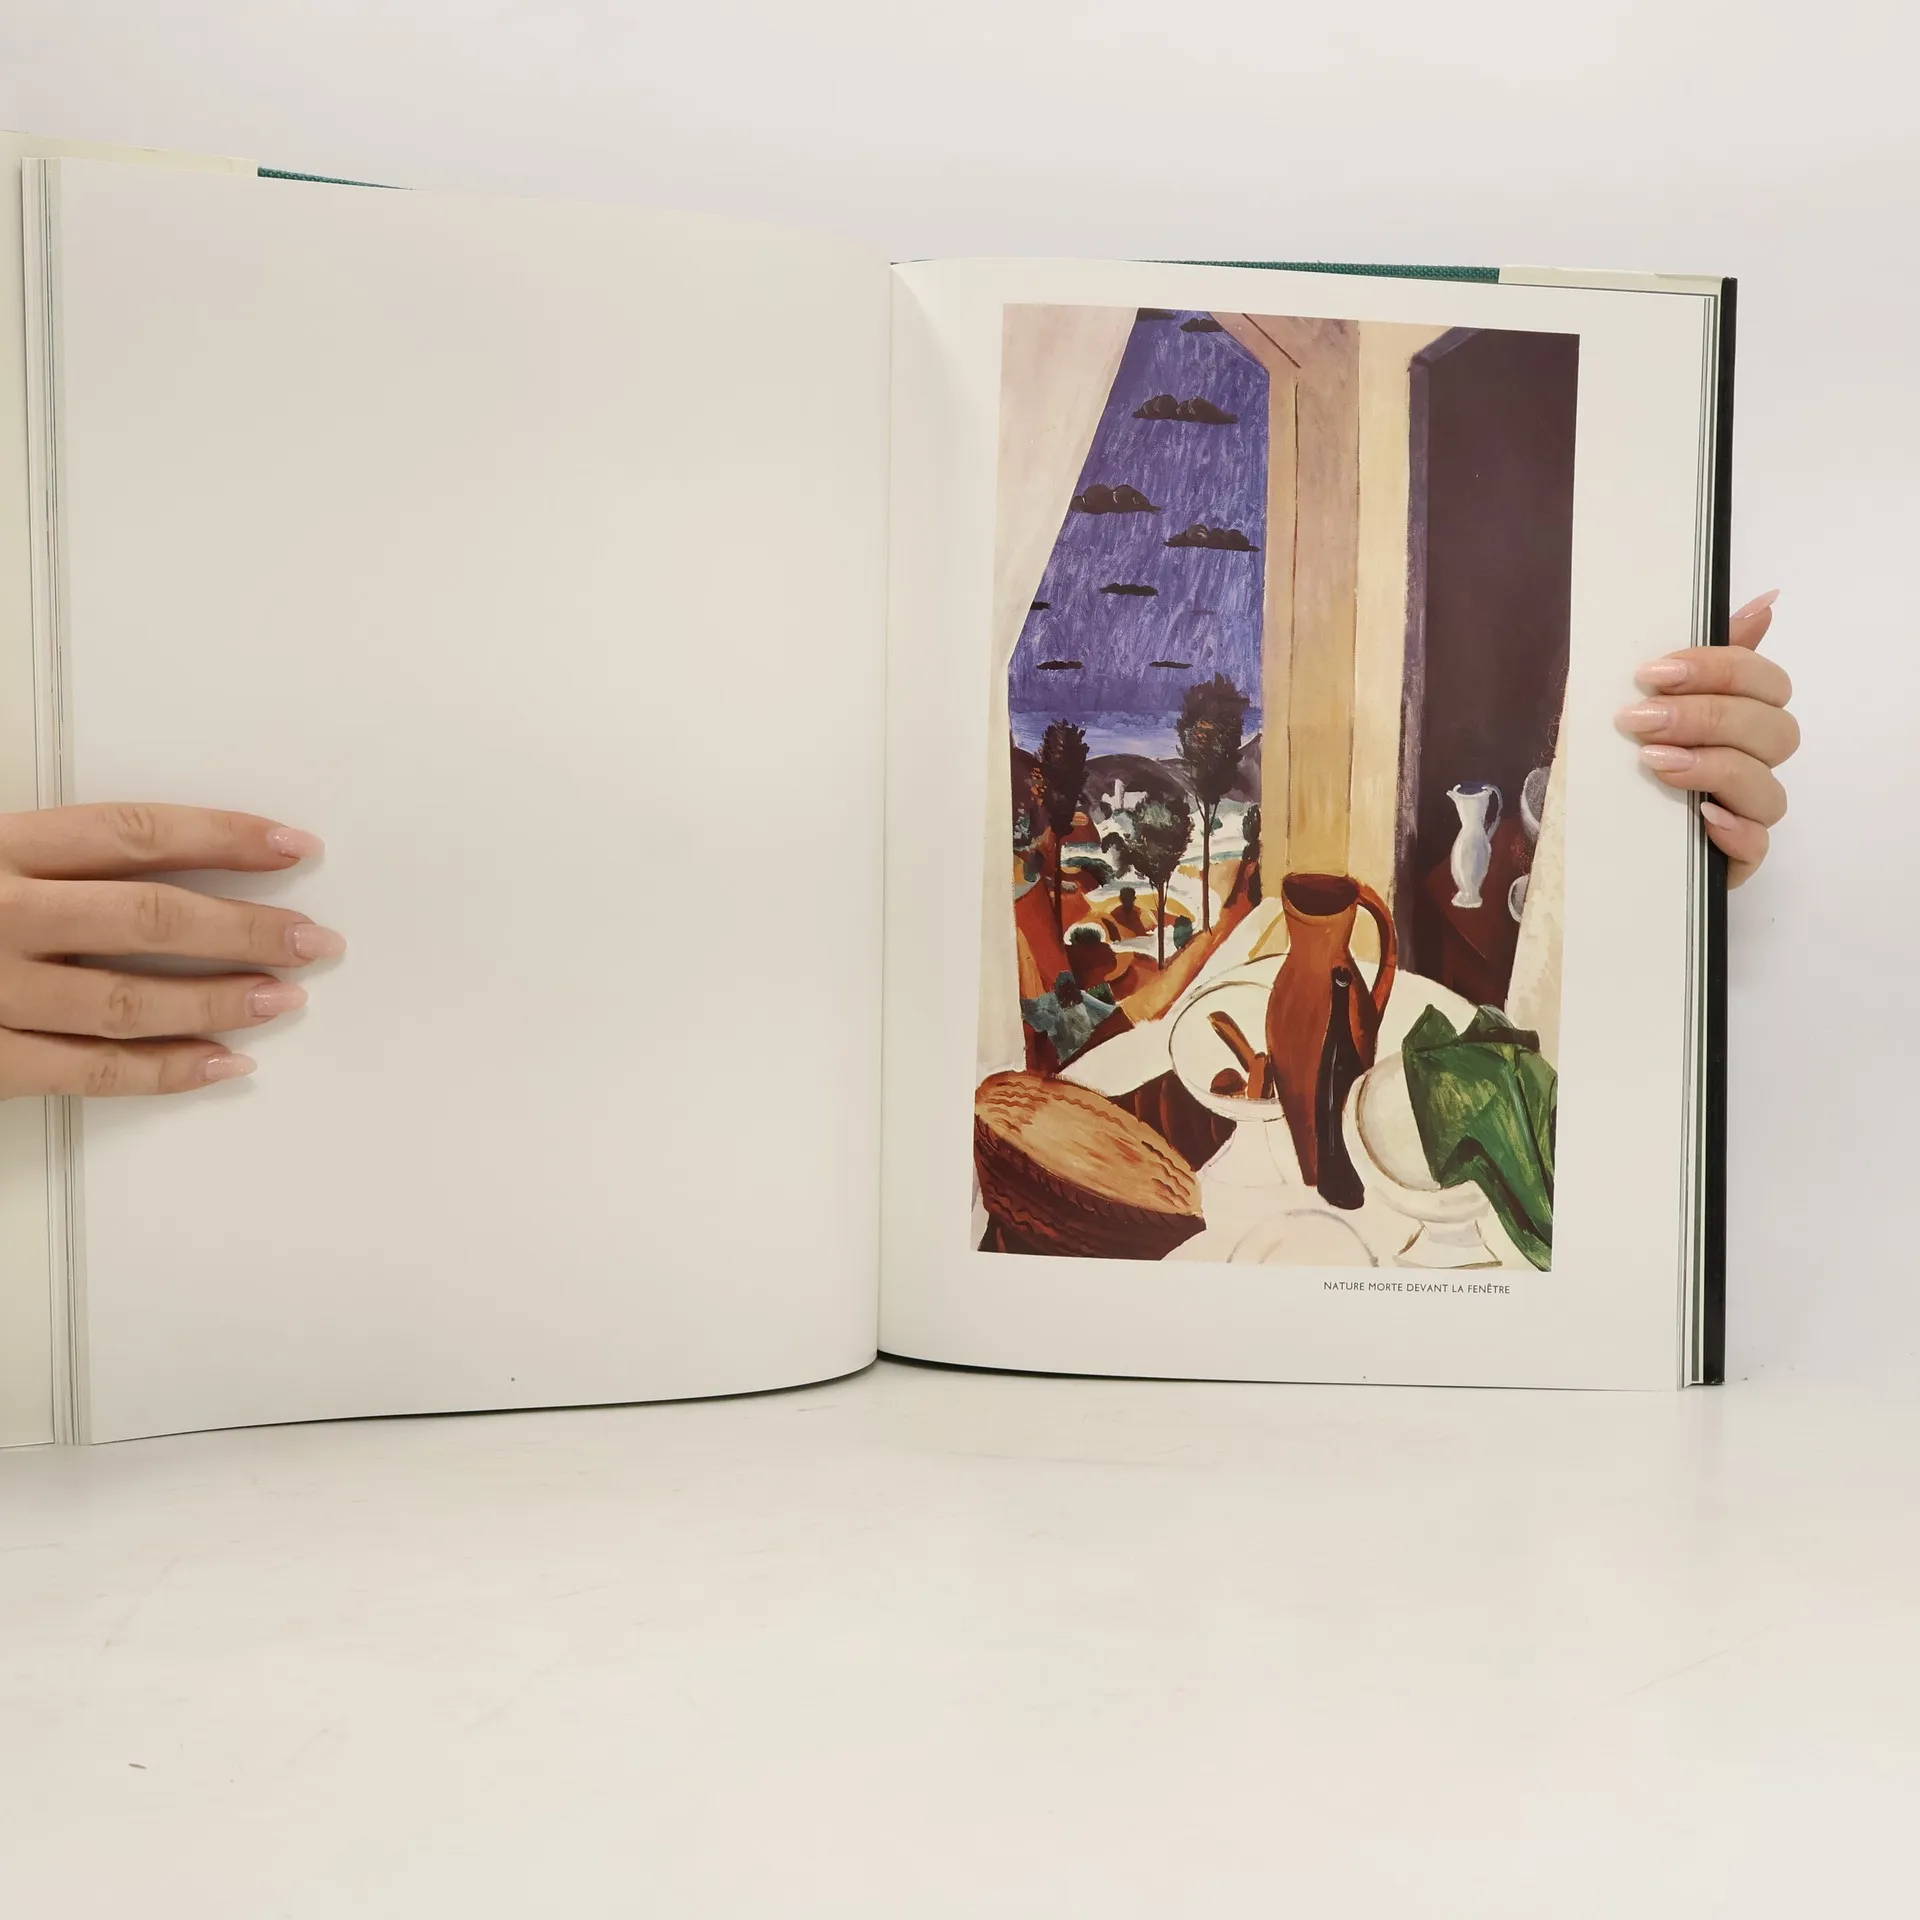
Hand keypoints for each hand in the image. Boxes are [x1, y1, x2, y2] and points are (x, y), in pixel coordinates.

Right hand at [0, 804, 342, 1098]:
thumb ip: (58, 859)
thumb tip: (185, 861)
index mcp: (1, 849)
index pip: (136, 833)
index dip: (226, 839)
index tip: (294, 848)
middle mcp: (0, 917)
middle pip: (150, 918)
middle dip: (247, 930)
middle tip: (312, 940)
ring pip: (131, 1001)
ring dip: (221, 1001)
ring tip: (285, 998)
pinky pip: (93, 1070)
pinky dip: (168, 1070)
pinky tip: (224, 1060)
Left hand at [1616, 588, 1795, 886]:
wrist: (1576, 836)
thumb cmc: (1607, 761)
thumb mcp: (1631, 702)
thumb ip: (1690, 658)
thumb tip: (1763, 603)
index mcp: (1737, 717)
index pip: (1766, 681)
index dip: (1720, 669)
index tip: (1654, 672)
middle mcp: (1751, 763)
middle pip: (1775, 731)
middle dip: (1707, 717)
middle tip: (1639, 719)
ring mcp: (1745, 814)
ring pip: (1770, 790)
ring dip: (1714, 768)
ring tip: (1654, 763)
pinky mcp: (1732, 861)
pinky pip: (1757, 847)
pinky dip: (1735, 829)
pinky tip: (1701, 817)